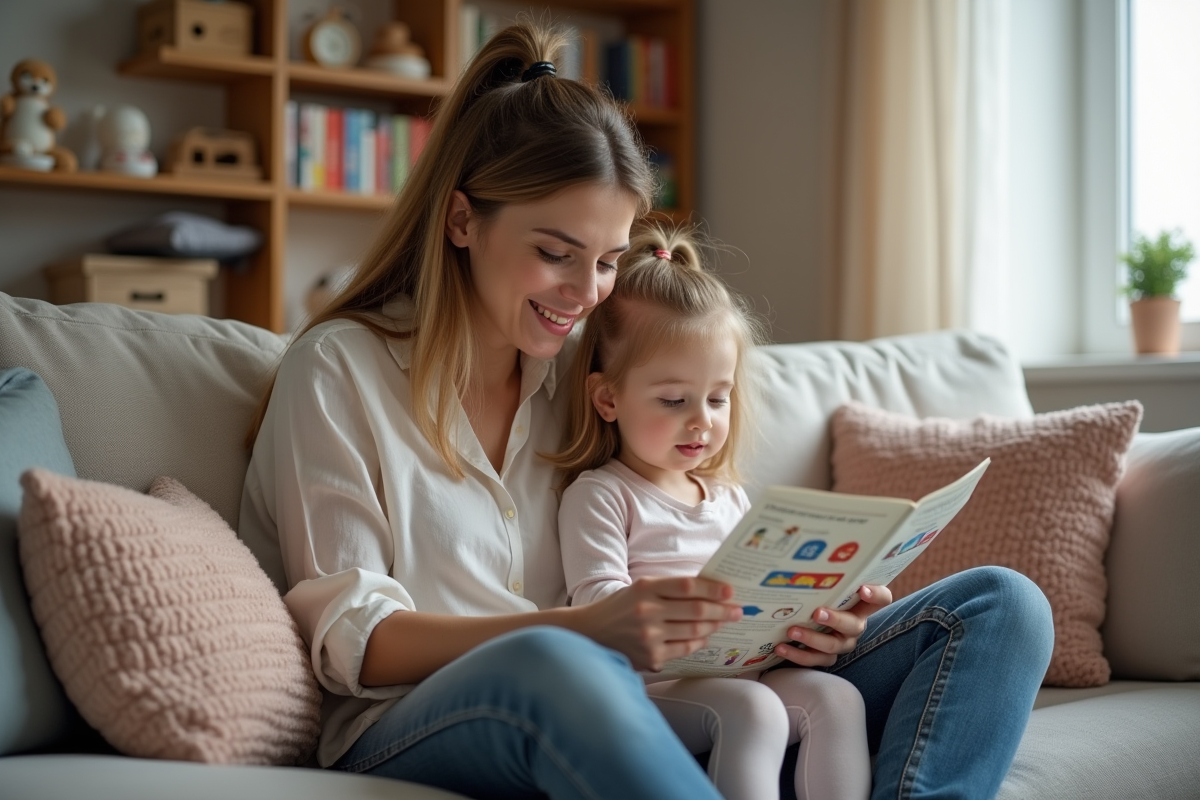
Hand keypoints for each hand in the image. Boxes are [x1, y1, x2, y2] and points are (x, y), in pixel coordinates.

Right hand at [575, 576, 742, 671]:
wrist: (591, 633)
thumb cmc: (621, 608)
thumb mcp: (640, 589)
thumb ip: (669, 589)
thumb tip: (709, 591)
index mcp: (646, 588)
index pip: (688, 586)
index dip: (713, 588)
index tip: (730, 590)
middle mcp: (648, 612)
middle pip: (697, 611)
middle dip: (722, 610)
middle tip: (738, 610)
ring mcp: (650, 637)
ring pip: (695, 631)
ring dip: (715, 626)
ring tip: (724, 621)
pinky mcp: (652, 657)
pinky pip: (685, 648)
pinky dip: (699, 641)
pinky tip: (705, 636)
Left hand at [773, 584, 892, 667]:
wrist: (807, 618)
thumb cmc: (821, 595)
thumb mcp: (827, 586)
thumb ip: (826, 577)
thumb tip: (802, 557)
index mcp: (861, 605)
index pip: (882, 598)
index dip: (876, 595)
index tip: (862, 589)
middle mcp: (855, 624)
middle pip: (854, 625)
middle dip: (836, 619)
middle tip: (817, 613)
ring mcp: (842, 641)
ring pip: (833, 645)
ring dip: (812, 639)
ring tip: (792, 631)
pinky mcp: (826, 656)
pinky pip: (815, 659)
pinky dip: (797, 654)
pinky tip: (781, 647)